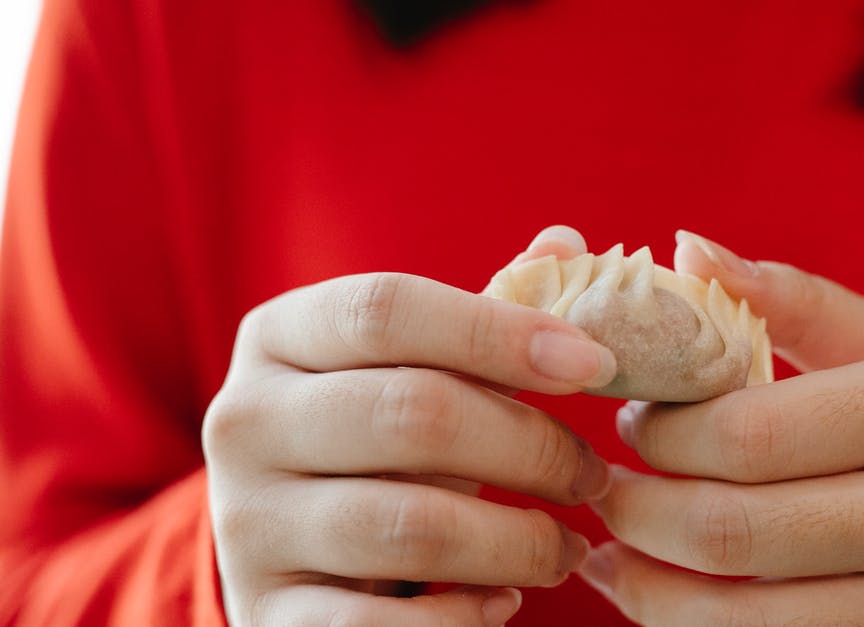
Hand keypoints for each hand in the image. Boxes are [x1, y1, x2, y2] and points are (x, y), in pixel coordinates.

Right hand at [203, 228, 615, 624]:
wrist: (291, 550)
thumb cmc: (380, 439)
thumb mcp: (417, 366)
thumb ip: (486, 309)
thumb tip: (569, 247)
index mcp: (280, 336)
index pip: (388, 308)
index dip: (501, 332)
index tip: (595, 364)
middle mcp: (246, 419)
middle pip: (414, 414)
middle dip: (533, 447)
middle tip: (592, 476)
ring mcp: (248, 522)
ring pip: (411, 526)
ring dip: (518, 540)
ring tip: (567, 546)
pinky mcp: (269, 613)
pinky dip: (463, 619)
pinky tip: (503, 602)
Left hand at [580, 230, 863, 625]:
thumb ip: (790, 297)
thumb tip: (686, 250)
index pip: (752, 433)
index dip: (665, 434)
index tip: (635, 420)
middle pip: (736, 532)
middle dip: (638, 512)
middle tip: (604, 488)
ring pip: (745, 622)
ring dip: (649, 592)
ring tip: (609, 553)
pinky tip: (662, 599)